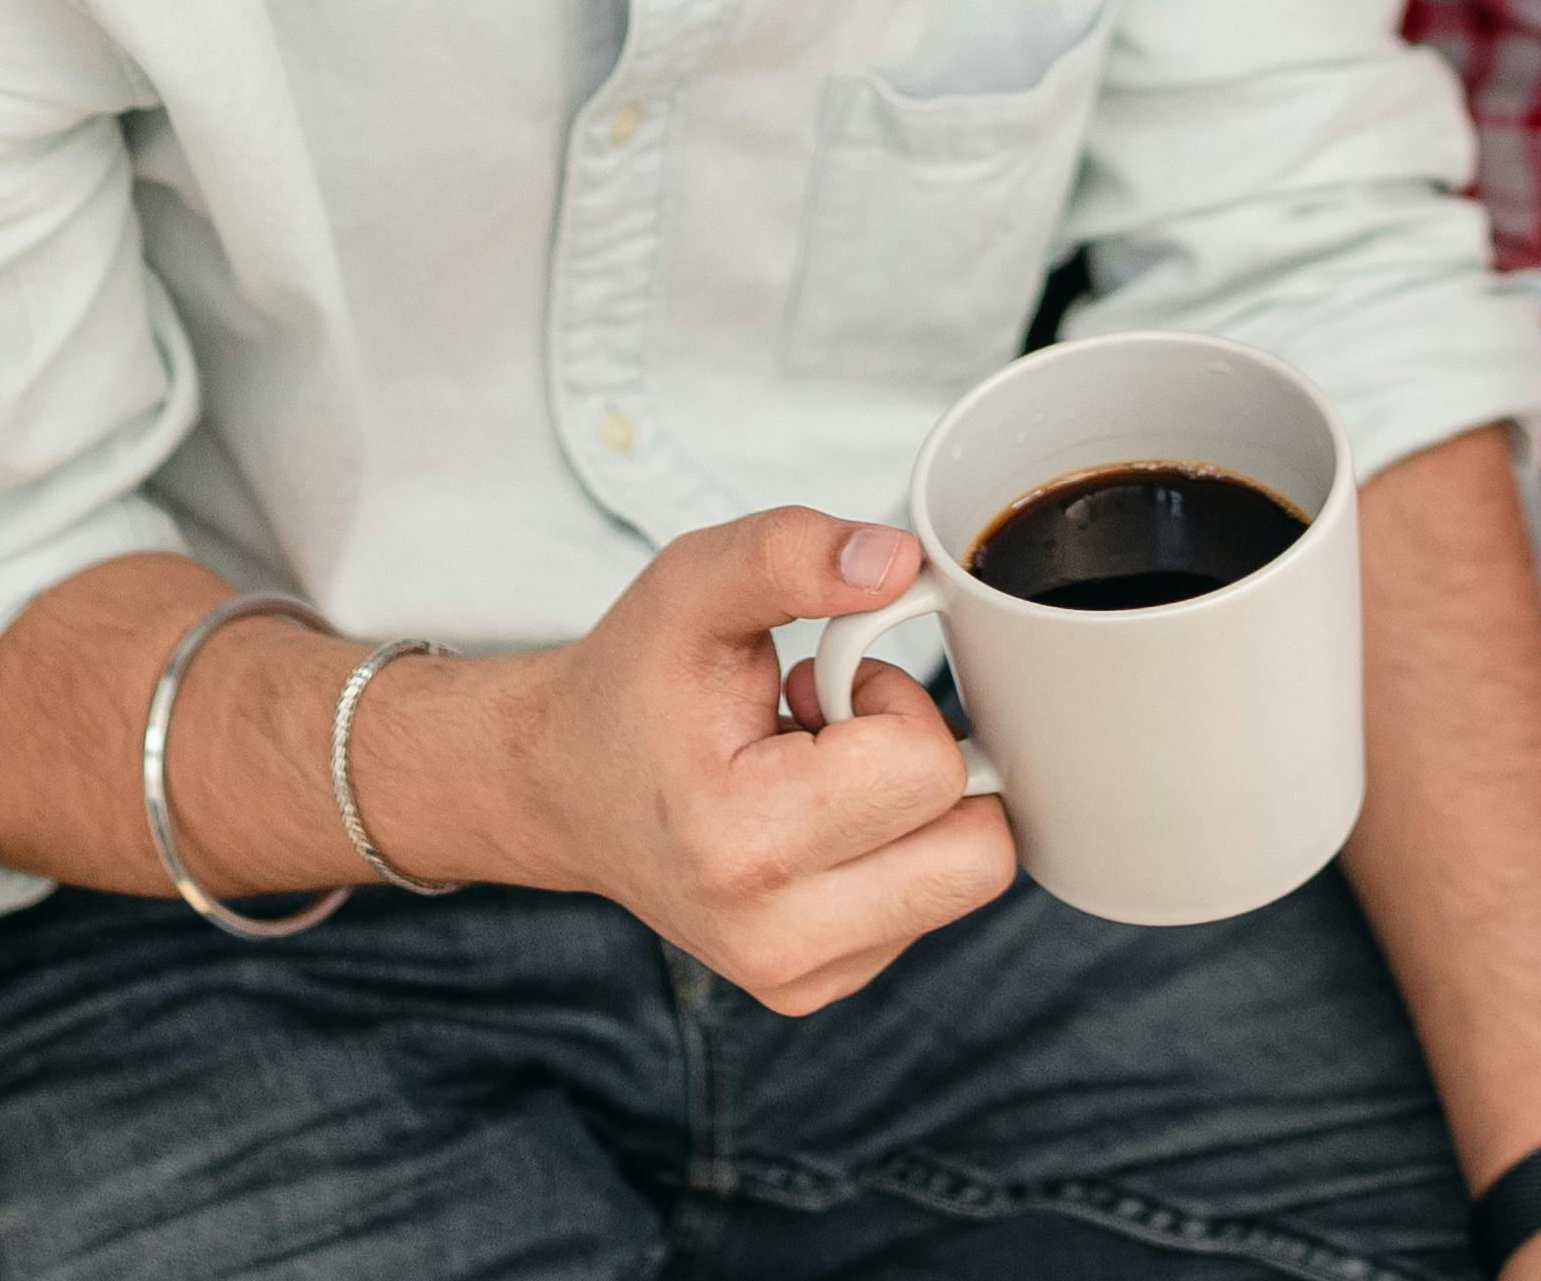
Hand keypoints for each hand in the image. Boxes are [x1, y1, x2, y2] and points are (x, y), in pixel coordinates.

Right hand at [473, 510, 1014, 1014]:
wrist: (562, 785)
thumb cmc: (632, 685)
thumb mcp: (692, 585)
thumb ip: (792, 552)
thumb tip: (900, 561)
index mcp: (743, 843)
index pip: (928, 769)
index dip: (891, 701)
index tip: (820, 686)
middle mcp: (775, 937)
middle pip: (979, 853)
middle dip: (928, 766)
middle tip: (841, 734)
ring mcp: (799, 976)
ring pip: (966, 882)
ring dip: (916, 810)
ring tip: (822, 774)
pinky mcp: (817, 987)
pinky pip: (933, 910)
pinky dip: (898, 851)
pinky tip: (818, 818)